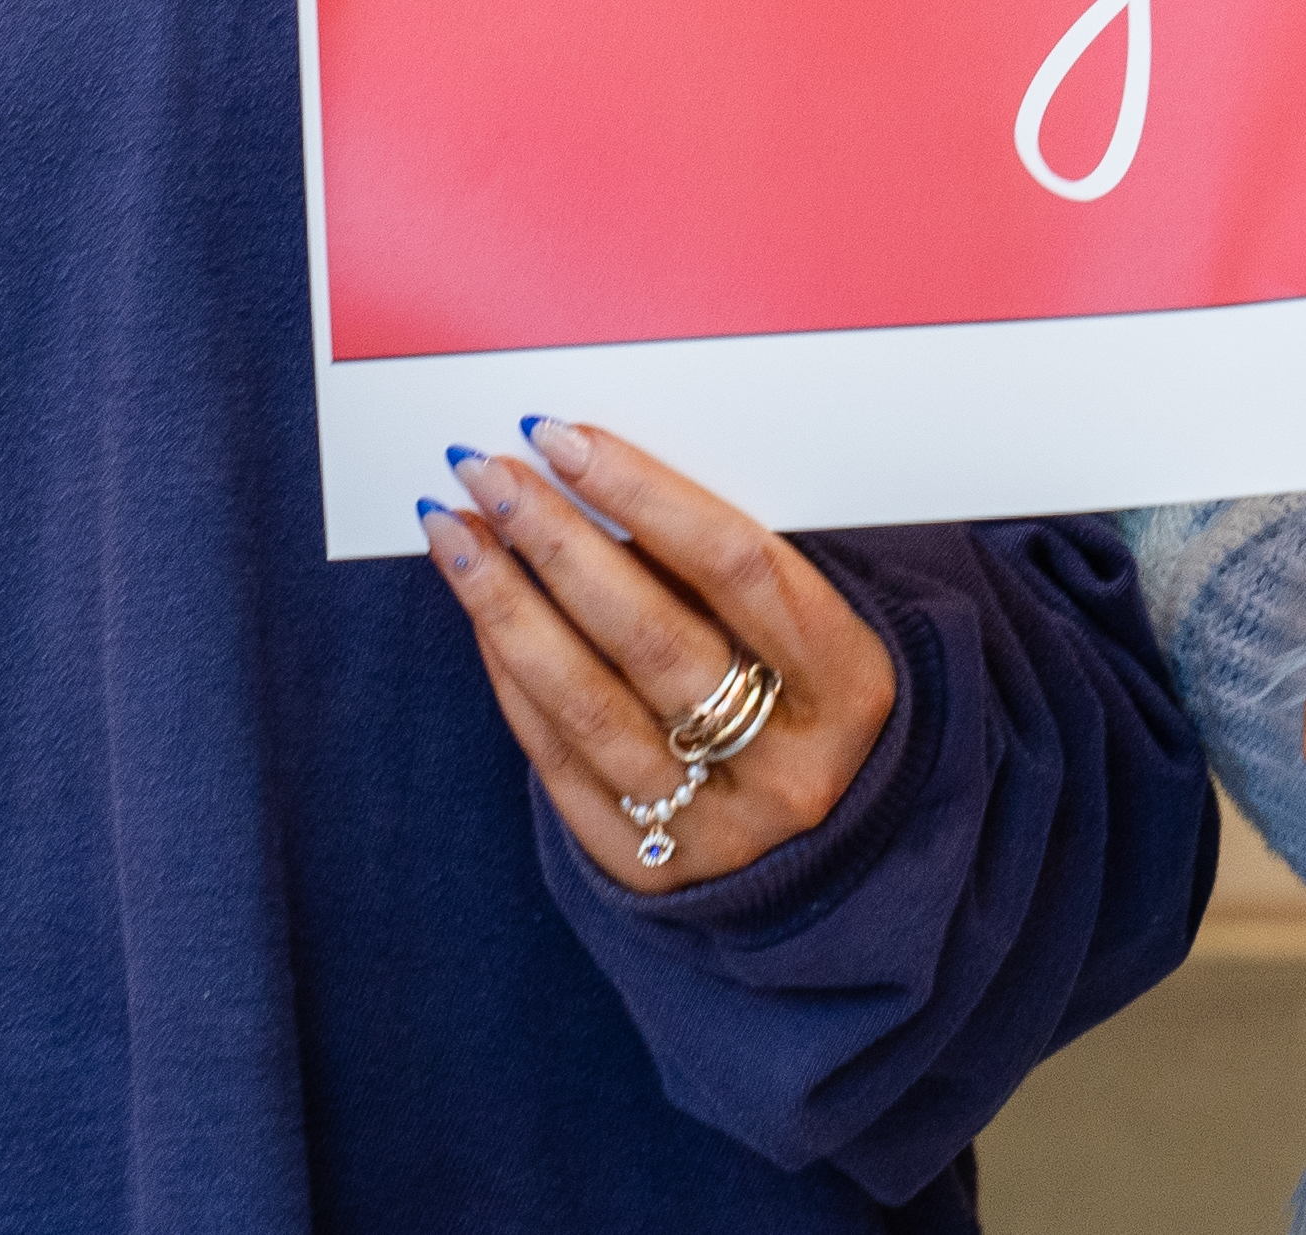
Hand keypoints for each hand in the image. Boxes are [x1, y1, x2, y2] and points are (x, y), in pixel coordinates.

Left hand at [429, 420, 901, 895]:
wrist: (833, 842)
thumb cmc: (809, 697)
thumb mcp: (807, 624)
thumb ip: (716, 567)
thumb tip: (587, 481)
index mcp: (850, 684)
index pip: (737, 567)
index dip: (644, 494)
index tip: (565, 438)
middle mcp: (788, 765)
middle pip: (651, 636)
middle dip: (555, 540)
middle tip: (487, 472)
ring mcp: (716, 827)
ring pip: (587, 705)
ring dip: (505, 605)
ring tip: (455, 531)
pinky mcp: (650, 868)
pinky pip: (558, 762)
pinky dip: (511, 678)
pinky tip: (481, 614)